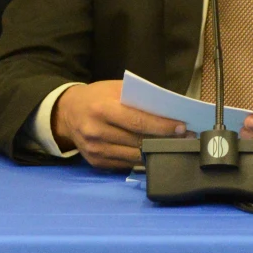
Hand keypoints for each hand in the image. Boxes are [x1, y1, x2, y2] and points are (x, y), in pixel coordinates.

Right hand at [50, 80, 187, 168]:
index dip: (161, 126)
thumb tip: (168, 111)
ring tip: (173, 146)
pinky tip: (154, 153)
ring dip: (156, 152)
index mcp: (102, 109)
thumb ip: (138, 99)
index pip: (137, 121)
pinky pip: (125, 164)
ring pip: (134, 156)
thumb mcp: (115, 89)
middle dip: (164, 139)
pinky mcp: (96, 162)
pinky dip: (142, 159)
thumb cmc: (96, 97)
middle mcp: (96, 132)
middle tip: (185, 138)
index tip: (181, 128)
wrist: (67, 113)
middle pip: (138, 140)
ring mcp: (95, 150)